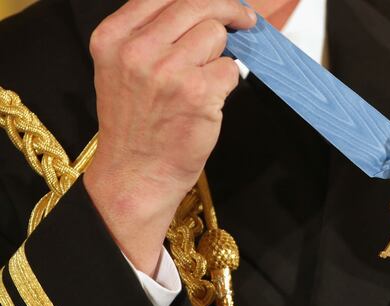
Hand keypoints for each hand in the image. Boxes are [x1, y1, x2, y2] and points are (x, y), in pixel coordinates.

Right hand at [84, 0, 256, 274]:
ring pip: (216, 34)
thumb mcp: (123, 69)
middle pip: (195, 5)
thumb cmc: (135, 125)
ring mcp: (167, 71)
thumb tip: (205, 10)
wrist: (135, 174)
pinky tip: (210, 100)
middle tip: (245, 20)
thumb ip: (151, 35)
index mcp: (113, 38)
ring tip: (205, 80)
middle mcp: (137, 50)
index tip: (219, 4)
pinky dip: (228, 82)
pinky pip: (230, 69)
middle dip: (228, 10)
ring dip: (221, 54)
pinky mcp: (197, 93)